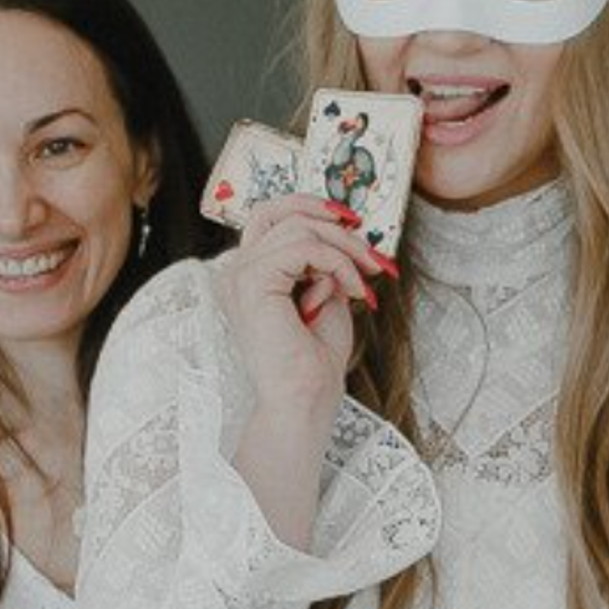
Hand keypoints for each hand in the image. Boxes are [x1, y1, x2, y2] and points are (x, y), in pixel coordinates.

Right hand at [213, 195, 391, 420]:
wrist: (304, 401)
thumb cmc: (314, 363)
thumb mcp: (327, 297)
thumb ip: (326, 263)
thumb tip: (345, 230)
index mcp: (250, 274)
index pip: (271, 215)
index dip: (311, 207)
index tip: (353, 224)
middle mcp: (237, 271)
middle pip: (279, 210)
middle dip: (333, 223)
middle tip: (371, 255)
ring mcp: (240, 275)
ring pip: (297, 225)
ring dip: (343, 248)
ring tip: (364, 279)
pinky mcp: (252, 282)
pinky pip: (304, 247)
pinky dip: (337, 263)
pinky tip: (351, 290)